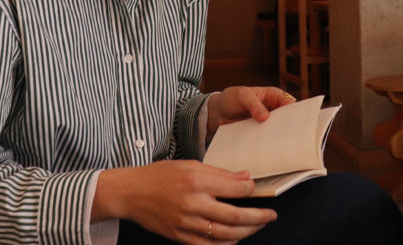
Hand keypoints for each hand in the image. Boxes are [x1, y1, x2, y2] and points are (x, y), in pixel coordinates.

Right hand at [93, 160, 275, 243]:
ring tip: (257, 226)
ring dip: (246, 232)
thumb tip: (245, 177)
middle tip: (271, 215)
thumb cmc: (160, 175)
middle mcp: (193, 203)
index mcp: (197, 181)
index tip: (256, 188)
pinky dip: (226, 244)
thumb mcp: (190, 164)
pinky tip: (235, 238)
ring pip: (226, 234)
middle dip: (258, 217)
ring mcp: (187, 224)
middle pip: (235, 216)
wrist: (131, 193)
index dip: (251, 189)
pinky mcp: (181, 237)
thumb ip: (219, 172)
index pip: (235, 188)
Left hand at [205, 86, 296, 141]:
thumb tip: (265, 117)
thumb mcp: (241, 96)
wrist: (215, 113)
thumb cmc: (230, 99)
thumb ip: (253, 104)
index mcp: (272, 96)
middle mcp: (272, 110)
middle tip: (294, 136)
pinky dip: (270, 145)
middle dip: (290, 127)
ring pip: (279, 131)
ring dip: (281, 138)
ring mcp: (266, 124)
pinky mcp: (259, 135)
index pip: (288, 102)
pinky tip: (271, 152)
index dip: (294, 110)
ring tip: (284, 147)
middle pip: (287, 119)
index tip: (297, 120)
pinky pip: (268, 140)